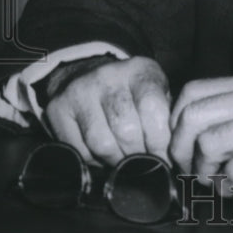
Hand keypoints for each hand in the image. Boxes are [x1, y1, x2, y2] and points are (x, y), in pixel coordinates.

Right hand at [45, 56, 170, 166]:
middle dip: (139, 155)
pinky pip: (80, 150)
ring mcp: (80, 90)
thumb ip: (167, 116)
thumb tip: (174, 152)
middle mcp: (108, 76)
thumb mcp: (156, 91)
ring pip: (102, 144)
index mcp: (139, 70)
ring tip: (125, 159)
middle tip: (144, 161)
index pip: (152, 109)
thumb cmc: (131, 92)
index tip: (163, 155)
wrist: (86, 72)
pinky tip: (102, 153)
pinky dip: (94, 161)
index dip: (160, 141)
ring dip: (117, 160)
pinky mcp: (58, 108)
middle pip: (126, 130)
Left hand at [169, 72, 232, 191]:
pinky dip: (229, 186)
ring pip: (206, 143)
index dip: (176, 123)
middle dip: (181, 150)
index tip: (182, 144)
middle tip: (192, 169)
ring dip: (203, 172)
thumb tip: (195, 133)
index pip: (191, 92)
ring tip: (217, 181)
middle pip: (190, 117)